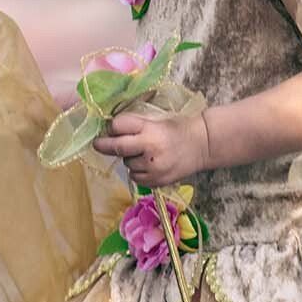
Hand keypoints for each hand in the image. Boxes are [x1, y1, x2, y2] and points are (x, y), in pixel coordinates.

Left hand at [92, 111, 208, 187]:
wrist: (203, 146)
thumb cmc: (177, 129)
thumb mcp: (157, 120)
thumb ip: (135, 125)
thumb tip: (109, 130)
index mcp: (151, 129)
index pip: (119, 126)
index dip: (111, 127)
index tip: (109, 128)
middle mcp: (150, 149)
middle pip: (117, 147)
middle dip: (103, 145)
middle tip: (98, 144)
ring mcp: (153, 168)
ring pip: (127, 164)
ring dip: (129, 158)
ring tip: (144, 153)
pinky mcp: (156, 181)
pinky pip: (135, 177)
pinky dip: (138, 171)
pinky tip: (150, 164)